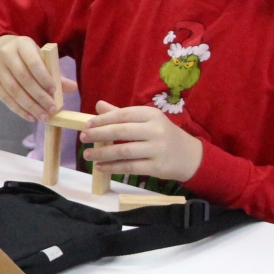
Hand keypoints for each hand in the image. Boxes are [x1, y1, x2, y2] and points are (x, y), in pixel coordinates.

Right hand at [0, 34, 74, 121]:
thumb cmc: (26, 56)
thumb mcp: (40, 57)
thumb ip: (54, 73)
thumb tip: (73, 87)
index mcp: (22, 45)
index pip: (33, 62)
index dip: (44, 78)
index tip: (54, 91)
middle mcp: (6, 55)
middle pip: (23, 79)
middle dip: (39, 96)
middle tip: (52, 110)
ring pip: (14, 91)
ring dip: (30, 106)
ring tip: (43, 116)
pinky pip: (5, 98)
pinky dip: (19, 110)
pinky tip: (31, 117)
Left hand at [81, 100, 203, 183]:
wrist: (189, 156)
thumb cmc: (163, 135)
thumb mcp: (147, 121)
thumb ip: (122, 114)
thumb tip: (98, 105)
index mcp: (151, 115)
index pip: (123, 114)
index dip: (103, 119)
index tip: (87, 124)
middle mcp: (155, 130)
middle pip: (121, 132)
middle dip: (99, 135)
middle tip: (83, 138)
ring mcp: (157, 149)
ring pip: (124, 151)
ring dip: (102, 153)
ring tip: (87, 154)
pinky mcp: (157, 167)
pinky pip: (130, 167)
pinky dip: (112, 167)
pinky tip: (100, 167)